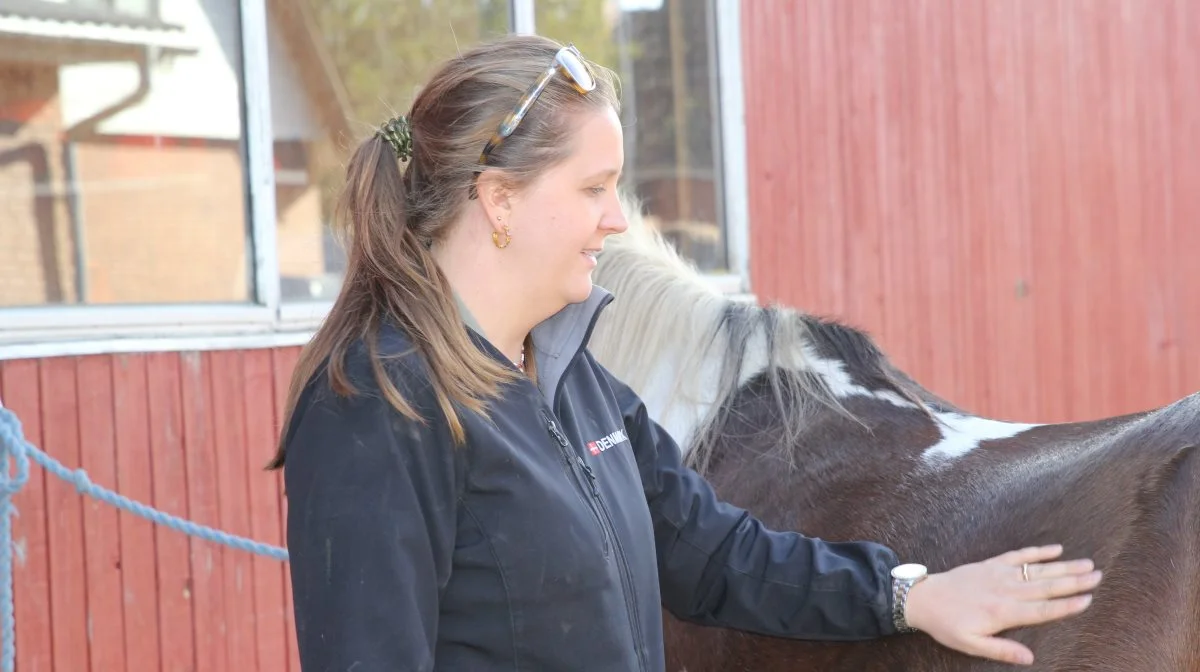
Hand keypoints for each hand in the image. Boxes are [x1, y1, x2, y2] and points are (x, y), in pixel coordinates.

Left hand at [904, 544, 1100, 665]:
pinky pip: (1018, 556)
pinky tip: (1056, 549)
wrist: (923, 598)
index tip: (1088, 599)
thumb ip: (1001, 650)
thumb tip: (1030, 659)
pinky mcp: (991, 564)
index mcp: (1003, 612)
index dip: (1066, 605)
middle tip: (1099, 576)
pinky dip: (1038, 552)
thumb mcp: (971, 645)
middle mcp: (1005, 590)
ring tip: (1087, 564)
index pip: (1042, 610)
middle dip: (1074, 581)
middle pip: (1046, 586)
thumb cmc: (947, 625)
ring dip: (1063, 566)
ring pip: (1037, 569)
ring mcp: (999, 574)